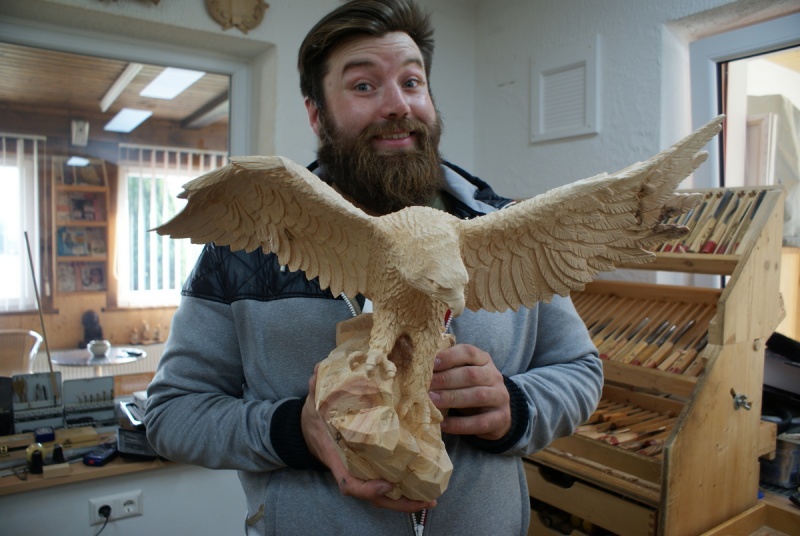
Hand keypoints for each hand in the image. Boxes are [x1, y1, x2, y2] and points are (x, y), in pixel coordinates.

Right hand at [301, 365, 436, 512]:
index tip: (386, 484)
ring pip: (380, 496)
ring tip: (431, 500)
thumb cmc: (313, 418)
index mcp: (336, 457)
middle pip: (373, 497)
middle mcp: (350, 469)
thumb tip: (319, 371)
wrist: (305, 430)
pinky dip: (402, 490)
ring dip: (404, 501)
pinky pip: (384, 483)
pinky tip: (424, 489)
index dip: (367, 488)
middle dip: (398, 503)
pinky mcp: (367, 467)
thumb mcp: (313, 401)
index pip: (349, 482)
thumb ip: (317, 387)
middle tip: (427, 501)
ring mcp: (359, 471)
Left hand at [428, 344, 510, 439]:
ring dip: (453, 398)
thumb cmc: (471, 390)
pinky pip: (480, 422)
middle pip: (472, 375)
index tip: (432, 363)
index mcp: (484, 360)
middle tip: (427, 385)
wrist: (497, 414)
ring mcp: (500, 397)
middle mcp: (494, 376)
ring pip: (478, 396)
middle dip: (447, 379)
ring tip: (433, 401)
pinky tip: (444, 425)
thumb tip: (418, 370)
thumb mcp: (463, 375)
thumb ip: (447, 370)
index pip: (469, 352)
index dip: (450, 356)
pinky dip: (460, 424)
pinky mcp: (501, 418)